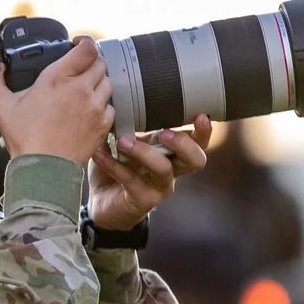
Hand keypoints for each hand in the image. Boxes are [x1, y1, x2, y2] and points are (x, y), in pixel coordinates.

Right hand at [0, 36, 112, 162]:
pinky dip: (103, 107)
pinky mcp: (102, 123)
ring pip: (107, 83)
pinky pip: (110, 107)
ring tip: (85, 93)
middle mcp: (80, 88)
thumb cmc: (24, 138)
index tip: (78, 46)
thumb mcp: (3, 106)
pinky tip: (90, 112)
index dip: (85, 42)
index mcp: (57, 77)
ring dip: (98, 84)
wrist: (43, 168)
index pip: (86, 48)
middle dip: (91, 64)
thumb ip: (0, 82)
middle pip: (100, 63)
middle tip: (81, 71)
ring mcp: (94, 106)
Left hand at [88, 115, 209, 230]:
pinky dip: (114, 165)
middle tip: (164, 133)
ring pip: (163, 170)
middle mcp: (171, 171)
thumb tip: (117, 98)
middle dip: (184, 144)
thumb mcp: (125, 144)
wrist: (102, 205)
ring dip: (144, 152)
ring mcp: (158, 188)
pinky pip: (131, 181)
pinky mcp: (142, 201)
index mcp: (171, 154)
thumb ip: (127, 125)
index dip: (203, 132)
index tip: (200, 115)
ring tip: (123, 141)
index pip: (197, 143)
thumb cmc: (117, 169)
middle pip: (195, 160)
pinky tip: (99, 154)